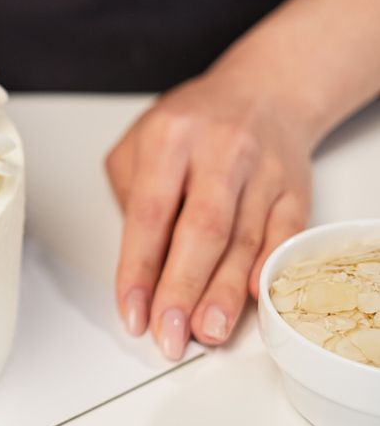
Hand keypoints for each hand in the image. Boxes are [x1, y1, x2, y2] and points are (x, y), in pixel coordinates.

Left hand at [105, 63, 314, 359]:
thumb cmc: (193, 124)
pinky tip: (252, 300)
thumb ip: (130, 196)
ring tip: (206, 331)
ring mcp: (263, 169)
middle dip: (182, 291)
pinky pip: (284, 235)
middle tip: (168, 334)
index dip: (139, 269)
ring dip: (222, 294)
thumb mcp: (140, 142)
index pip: (149, 214)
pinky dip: (268, 270)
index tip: (132, 310)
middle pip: (201, 231)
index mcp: (170, 138)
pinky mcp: (296, 187)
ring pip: (244, 239)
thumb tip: (138, 264)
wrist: (264, 91)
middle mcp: (219, 151)